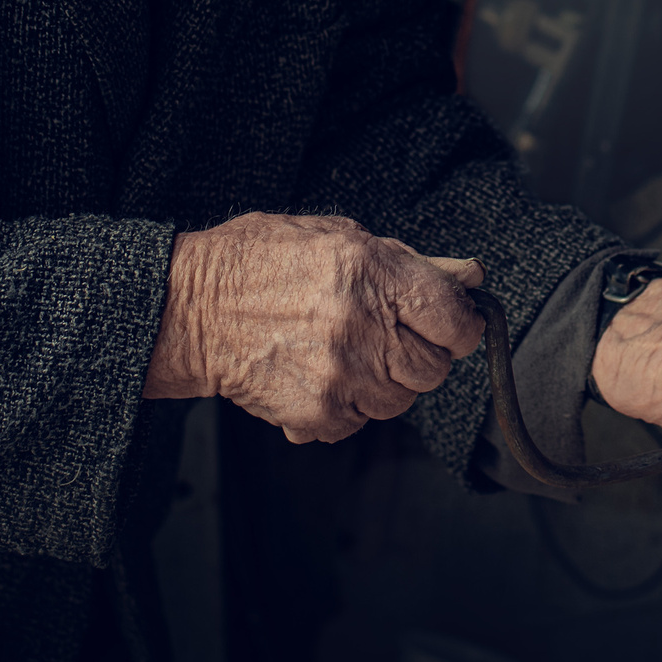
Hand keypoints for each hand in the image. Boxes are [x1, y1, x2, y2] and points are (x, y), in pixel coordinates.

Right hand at [143, 212, 483, 443]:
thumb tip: (471, 276)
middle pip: (434, 367)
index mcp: (373, 271)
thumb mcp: (340, 238)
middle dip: (417, 354)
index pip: (455, 319)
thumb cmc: (260, 263)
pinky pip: (358, 423)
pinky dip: (345, 407)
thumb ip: (411, 262)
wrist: (190, 309)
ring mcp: (340, 374)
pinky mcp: (315, 413)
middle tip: (383, 335)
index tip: (448, 325)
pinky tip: (318, 375)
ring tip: (344, 353)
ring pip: (399, 400)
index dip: (459, 325)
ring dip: (382, 383)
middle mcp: (361, 324)